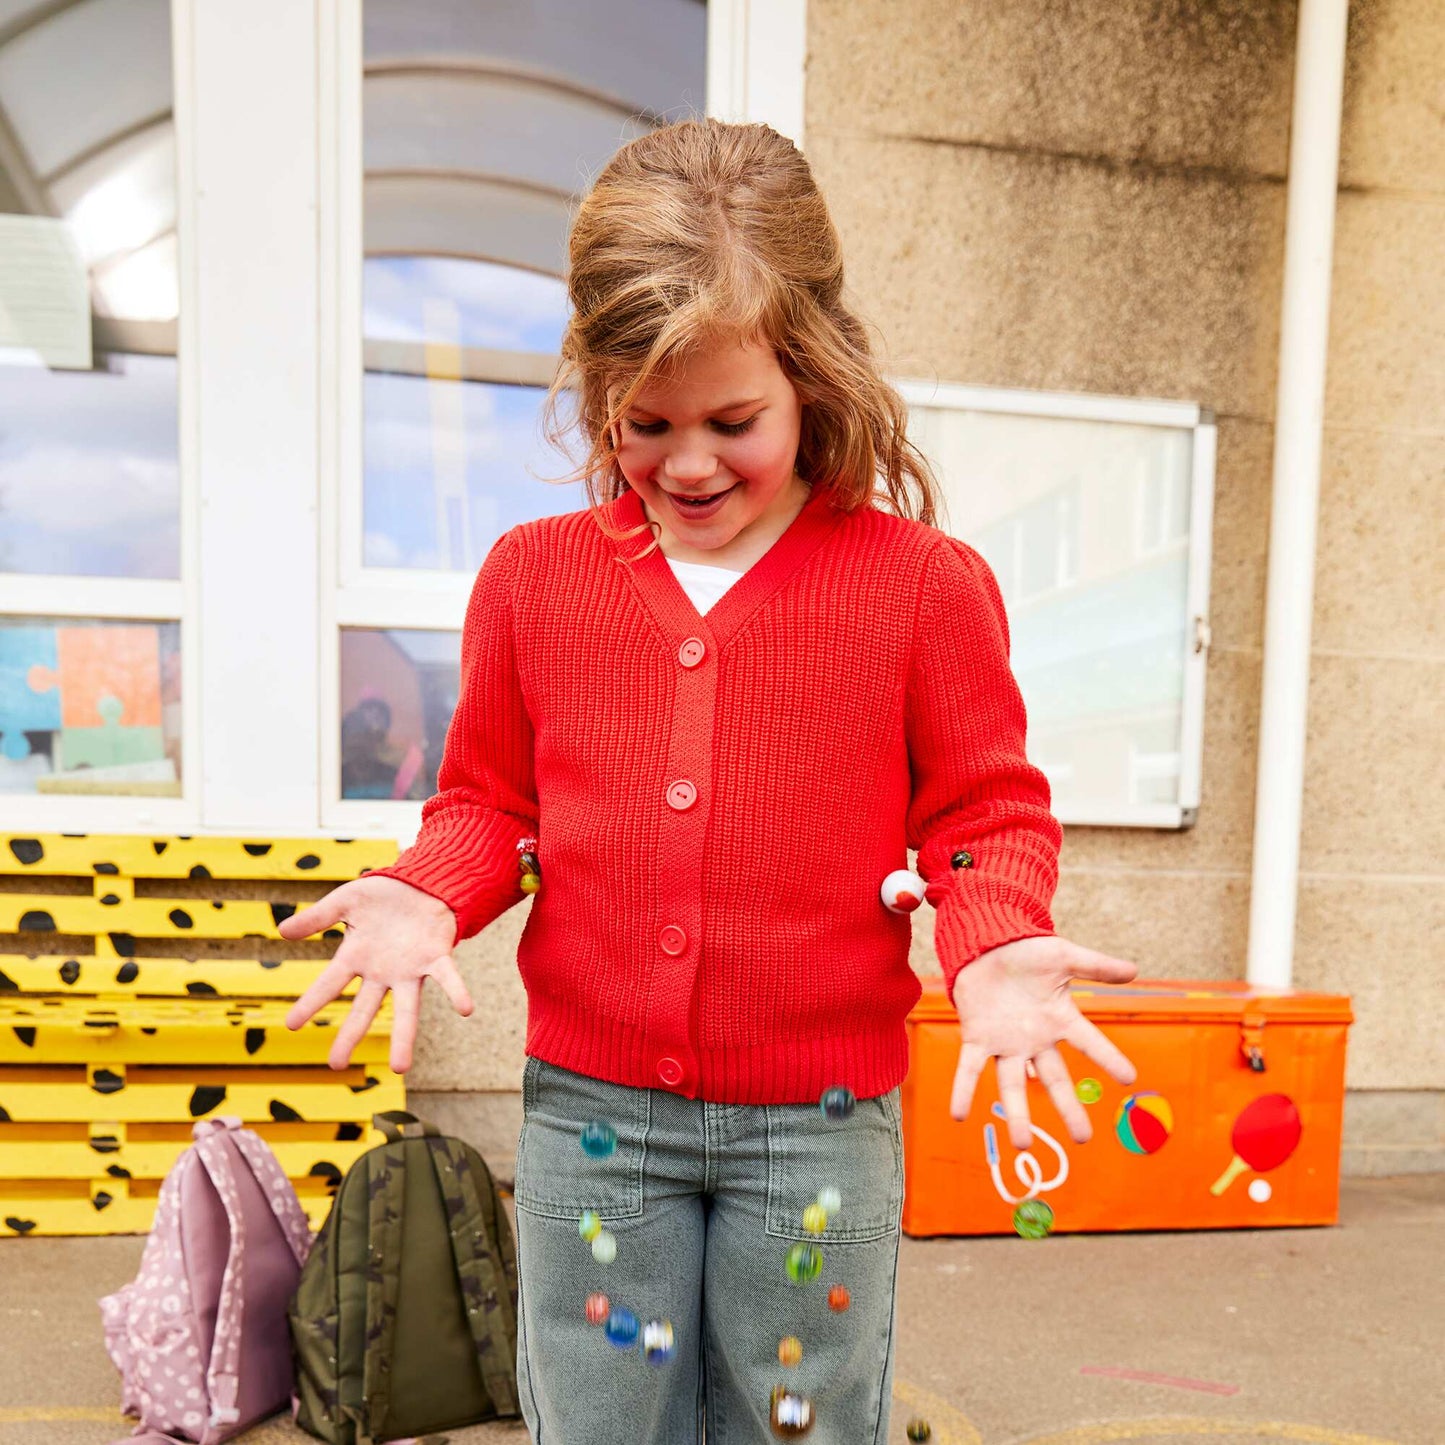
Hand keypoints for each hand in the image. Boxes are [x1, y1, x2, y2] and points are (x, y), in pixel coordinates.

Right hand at [280, 876, 471, 1074]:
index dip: (311, 1002)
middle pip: (364, 1009)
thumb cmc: (382, 894)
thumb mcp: (344, 901)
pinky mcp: (436, 957)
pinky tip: (465, 1009)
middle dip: (350, 1035)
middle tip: (336, 1065)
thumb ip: (316, 917)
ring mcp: (410, 969)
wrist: (421, 881)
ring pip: (407, 1009)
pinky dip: (456, 992)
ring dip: (405, 1037)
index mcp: (356, 957)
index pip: (329, 984)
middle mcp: (382, 971)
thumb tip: (281, 932)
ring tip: (401, 1067)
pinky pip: (447, 977)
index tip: (290, 1024)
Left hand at [949, 935, 1137, 1149]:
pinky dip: (964, 1090)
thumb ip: (1097, 966)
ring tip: (1022, 1144)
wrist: (987, 943)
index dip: (1109, 1058)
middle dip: (1068, 1108)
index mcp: (1060, 1019)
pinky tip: (959, 1115)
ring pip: (1013, 1084)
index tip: (1129, 1079)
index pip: (1090, 1043)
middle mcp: (1035, 1038)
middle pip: (1054, 1079)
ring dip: (1016, 1114)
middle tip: (1082, 1139)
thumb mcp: (1064, 955)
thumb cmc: (1026, 951)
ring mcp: (1006, 1042)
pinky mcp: (977, 1037)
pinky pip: (970, 1068)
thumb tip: (1135, 970)